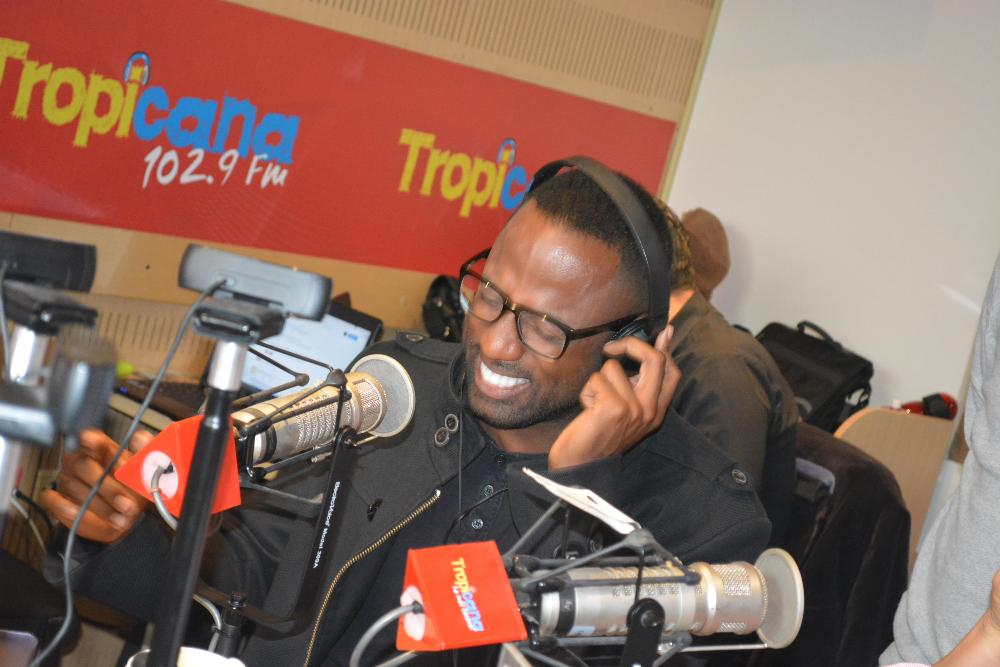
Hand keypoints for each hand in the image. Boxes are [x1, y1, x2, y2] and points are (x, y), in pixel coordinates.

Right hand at [40, 429, 153, 542]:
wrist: (123, 519)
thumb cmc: (131, 491)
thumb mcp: (143, 474)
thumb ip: (143, 455)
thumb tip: (140, 437)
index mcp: (103, 451)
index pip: (94, 439)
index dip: (92, 440)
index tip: (93, 441)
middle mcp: (82, 461)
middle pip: (84, 465)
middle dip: (109, 488)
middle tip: (127, 504)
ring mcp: (68, 479)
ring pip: (74, 486)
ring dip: (99, 505)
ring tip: (119, 517)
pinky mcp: (58, 499)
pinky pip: (53, 499)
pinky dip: (65, 507)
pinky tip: (81, 513)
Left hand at [548, 326, 678, 468]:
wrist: (580, 466)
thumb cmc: (599, 435)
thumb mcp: (626, 410)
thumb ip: (639, 383)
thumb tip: (654, 348)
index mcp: (656, 412)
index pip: (673, 371)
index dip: (666, 348)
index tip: (664, 331)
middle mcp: (650, 411)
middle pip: (655, 360)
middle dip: (631, 344)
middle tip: (611, 348)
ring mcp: (633, 409)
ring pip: (614, 368)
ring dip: (597, 381)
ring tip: (594, 404)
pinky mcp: (613, 408)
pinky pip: (596, 379)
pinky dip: (586, 391)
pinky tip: (586, 411)